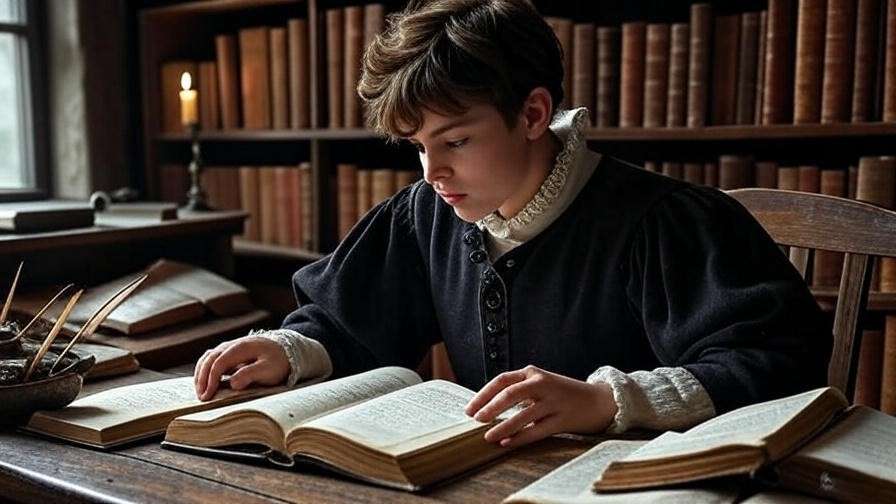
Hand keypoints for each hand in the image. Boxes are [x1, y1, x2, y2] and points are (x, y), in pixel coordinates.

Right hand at [193, 334, 290, 400]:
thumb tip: (232, 384)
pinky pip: (212, 360)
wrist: (287, 351)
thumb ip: (251, 374)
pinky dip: (205, 370)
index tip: (208, 395)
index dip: (211, 379)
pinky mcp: (230, 354)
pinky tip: (205, 383)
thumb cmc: (279, 361)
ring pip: (208, 358)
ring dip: (201, 374)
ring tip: (201, 392)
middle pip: (210, 359)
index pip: (219, 362)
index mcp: (241, 347)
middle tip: (202, 397)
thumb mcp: (270, 370)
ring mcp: (230, 348)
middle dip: (202, 378)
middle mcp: (232, 345)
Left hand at [464, 365, 616, 447]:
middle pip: (510, 393)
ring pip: (523, 414)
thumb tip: (486, 408)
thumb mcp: (539, 385)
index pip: (502, 380)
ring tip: (488, 437)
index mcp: (532, 373)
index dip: (483, 394)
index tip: (469, 409)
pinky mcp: (563, 419)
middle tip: (476, 420)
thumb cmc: (562, 394)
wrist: (598, 400)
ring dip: (503, 426)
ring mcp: (554, 401)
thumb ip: (518, 393)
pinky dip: (520, 437)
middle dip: (490, 407)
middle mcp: (542, 384)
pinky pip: (537, 430)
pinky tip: (507, 443)